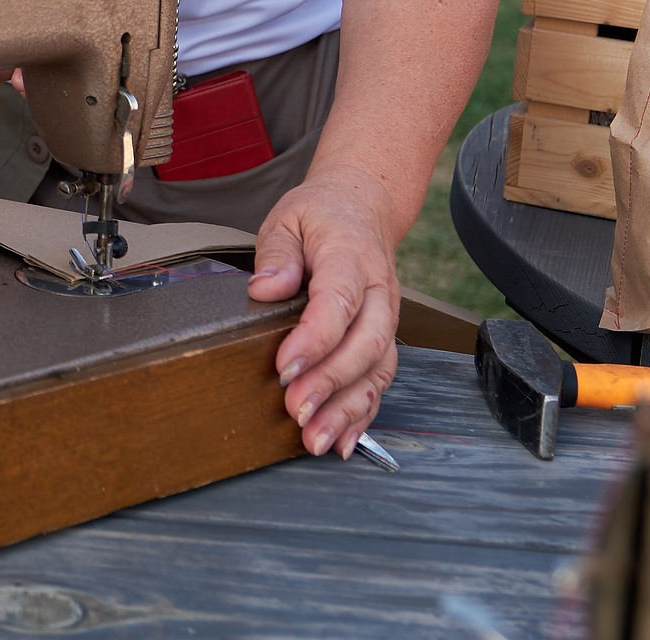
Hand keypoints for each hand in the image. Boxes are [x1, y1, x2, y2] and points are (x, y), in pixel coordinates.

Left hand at [245, 175, 401, 459]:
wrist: (361, 209)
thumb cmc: (320, 216)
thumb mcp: (289, 219)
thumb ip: (277, 254)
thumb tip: (264, 288)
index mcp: (352, 257)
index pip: (339, 302)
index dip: (314, 339)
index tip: (284, 366)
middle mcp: (379, 293)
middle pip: (365, 344)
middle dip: (331, 383)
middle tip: (296, 410)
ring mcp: (386, 319)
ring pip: (377, 370)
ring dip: (348, 409)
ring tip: (316, 440)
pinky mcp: (382, 339)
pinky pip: (379, 381)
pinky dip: (363, 415)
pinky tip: (343, 441)